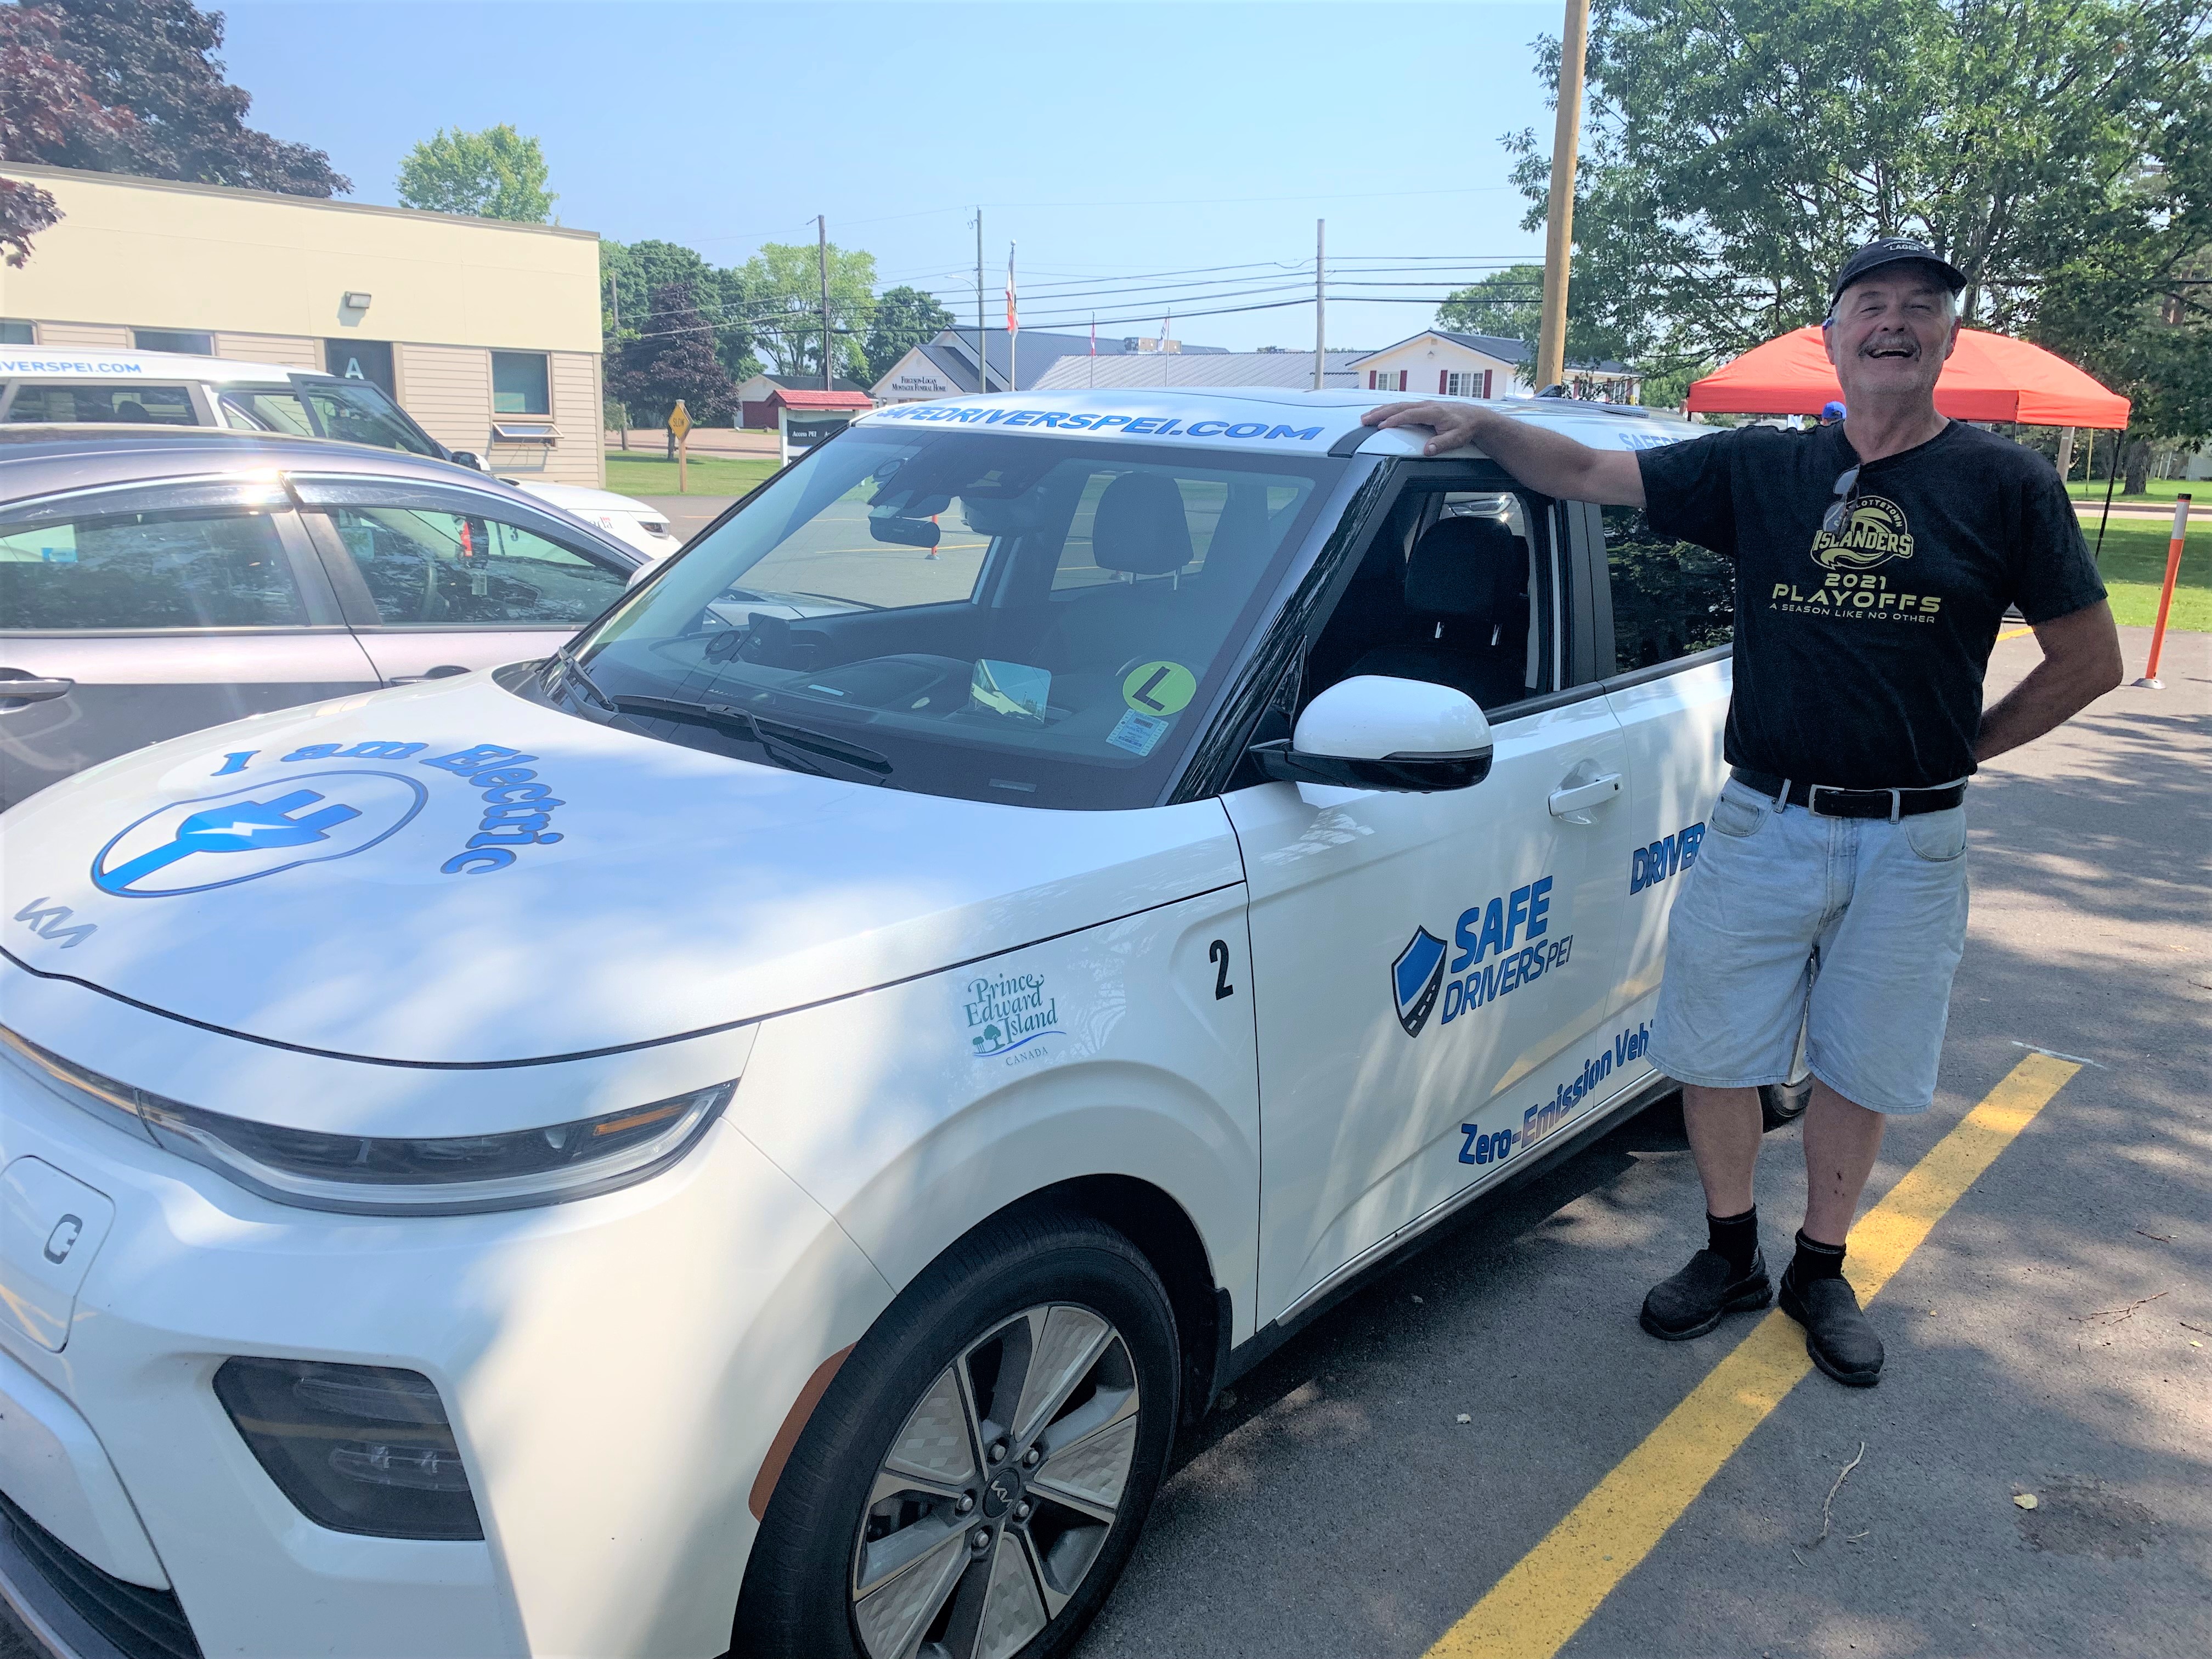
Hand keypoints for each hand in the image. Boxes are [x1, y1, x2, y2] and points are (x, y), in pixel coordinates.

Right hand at [1360, 400, 1491, 455]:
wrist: (1476, 418)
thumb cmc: (1466, 427)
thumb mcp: (1456, 438)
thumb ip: (1441, 444)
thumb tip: (1427, 450)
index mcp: (1432, 412)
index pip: (1408, 414)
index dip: (1393, 420)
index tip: (1381, 426)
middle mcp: (1426, 406)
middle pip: (1398, 407)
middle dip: (1380, 413)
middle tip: (1365, 420)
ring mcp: (1424, 405)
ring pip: (1398, 405)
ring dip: (1382, 410)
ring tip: (1367, 417)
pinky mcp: (1423, 407)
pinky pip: (1403, 407)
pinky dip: (1390, 409)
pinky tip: (1382, 413)